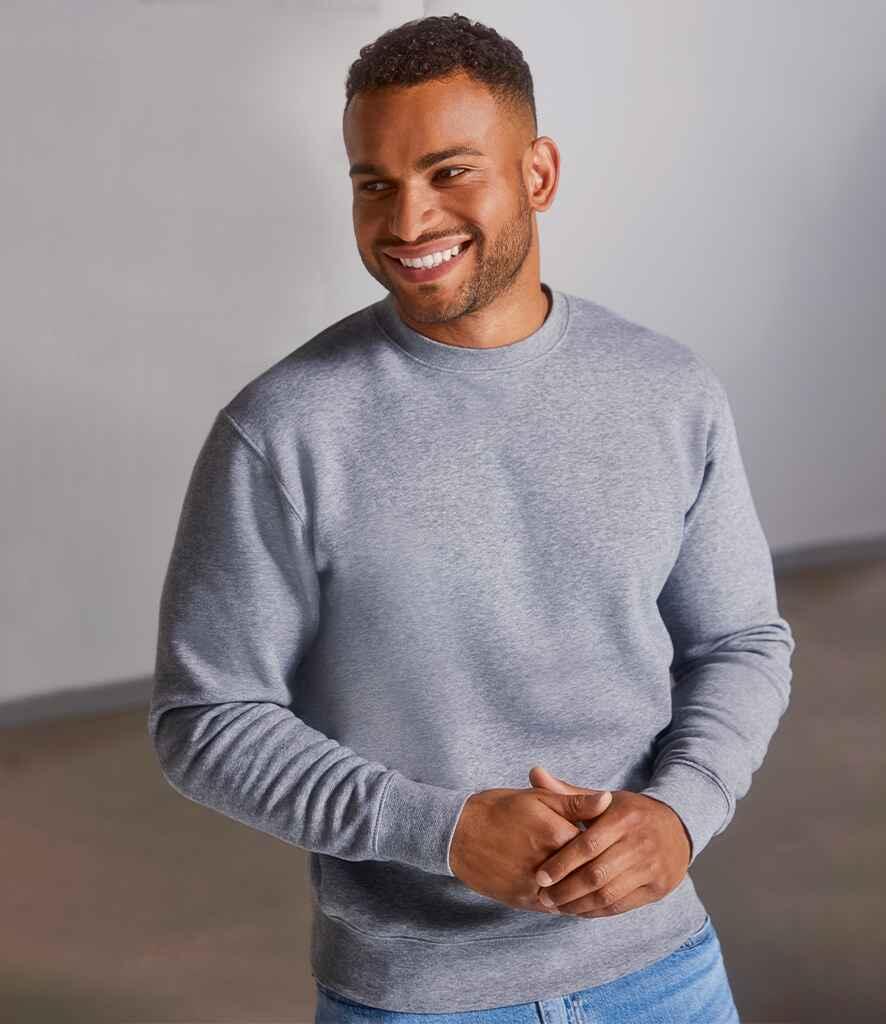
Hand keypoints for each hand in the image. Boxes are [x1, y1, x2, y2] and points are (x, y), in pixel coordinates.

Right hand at [449, 784, 612, 915]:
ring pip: (572, 894)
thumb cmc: (497, 809)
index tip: (608, 838)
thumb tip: (607, 799)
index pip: (595, 844)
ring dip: (583, 888)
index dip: (603, 841)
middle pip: (586, 872)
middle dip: (595, 866)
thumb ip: (574, 803)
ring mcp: (534, 886)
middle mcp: (548, 864)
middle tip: (605, 861)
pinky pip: (555, 907)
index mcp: (555, 835)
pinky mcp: (522, 901)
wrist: (458, 833)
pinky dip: (566, 901)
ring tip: (591, 879)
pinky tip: (572, 893)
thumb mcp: (535, 798)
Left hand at [528, 765, 691, 918]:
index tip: (540, 876)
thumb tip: (534, 773)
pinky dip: (598, 911)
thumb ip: (569, 793)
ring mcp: (652, 867)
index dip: (562, 863)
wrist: (677, 827)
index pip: (587, 845)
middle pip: (597, 874)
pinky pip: (622, 905)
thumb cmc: (629, 813)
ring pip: (609, 894)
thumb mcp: (604, 799)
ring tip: (557, 907)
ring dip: (579, 905)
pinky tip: (580, 910)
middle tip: (543, 897)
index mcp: (623, 817)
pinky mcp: (658, 887)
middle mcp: (640, 843)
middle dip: (566, 889)